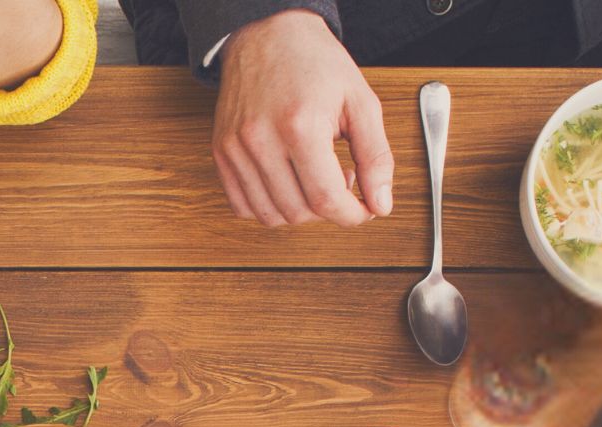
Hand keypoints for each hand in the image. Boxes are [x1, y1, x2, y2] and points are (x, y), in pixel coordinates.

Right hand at [212, 8, 391, 227]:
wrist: (268, 35)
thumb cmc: (315, 63)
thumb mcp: (361, 102)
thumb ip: (376, 156)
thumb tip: (381, 203)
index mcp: (300, 125)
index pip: (326, 199)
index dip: (352, 214)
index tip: (365, 210)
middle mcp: (261, 140)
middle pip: (298, 212)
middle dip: (329, 209)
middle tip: (343, 180)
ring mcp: (235, 149)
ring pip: (270, 215)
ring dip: (300, 210)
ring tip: (314, 179)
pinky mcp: (221, 152)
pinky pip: (243, 205)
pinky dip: (269, 206)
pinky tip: (288, 182)